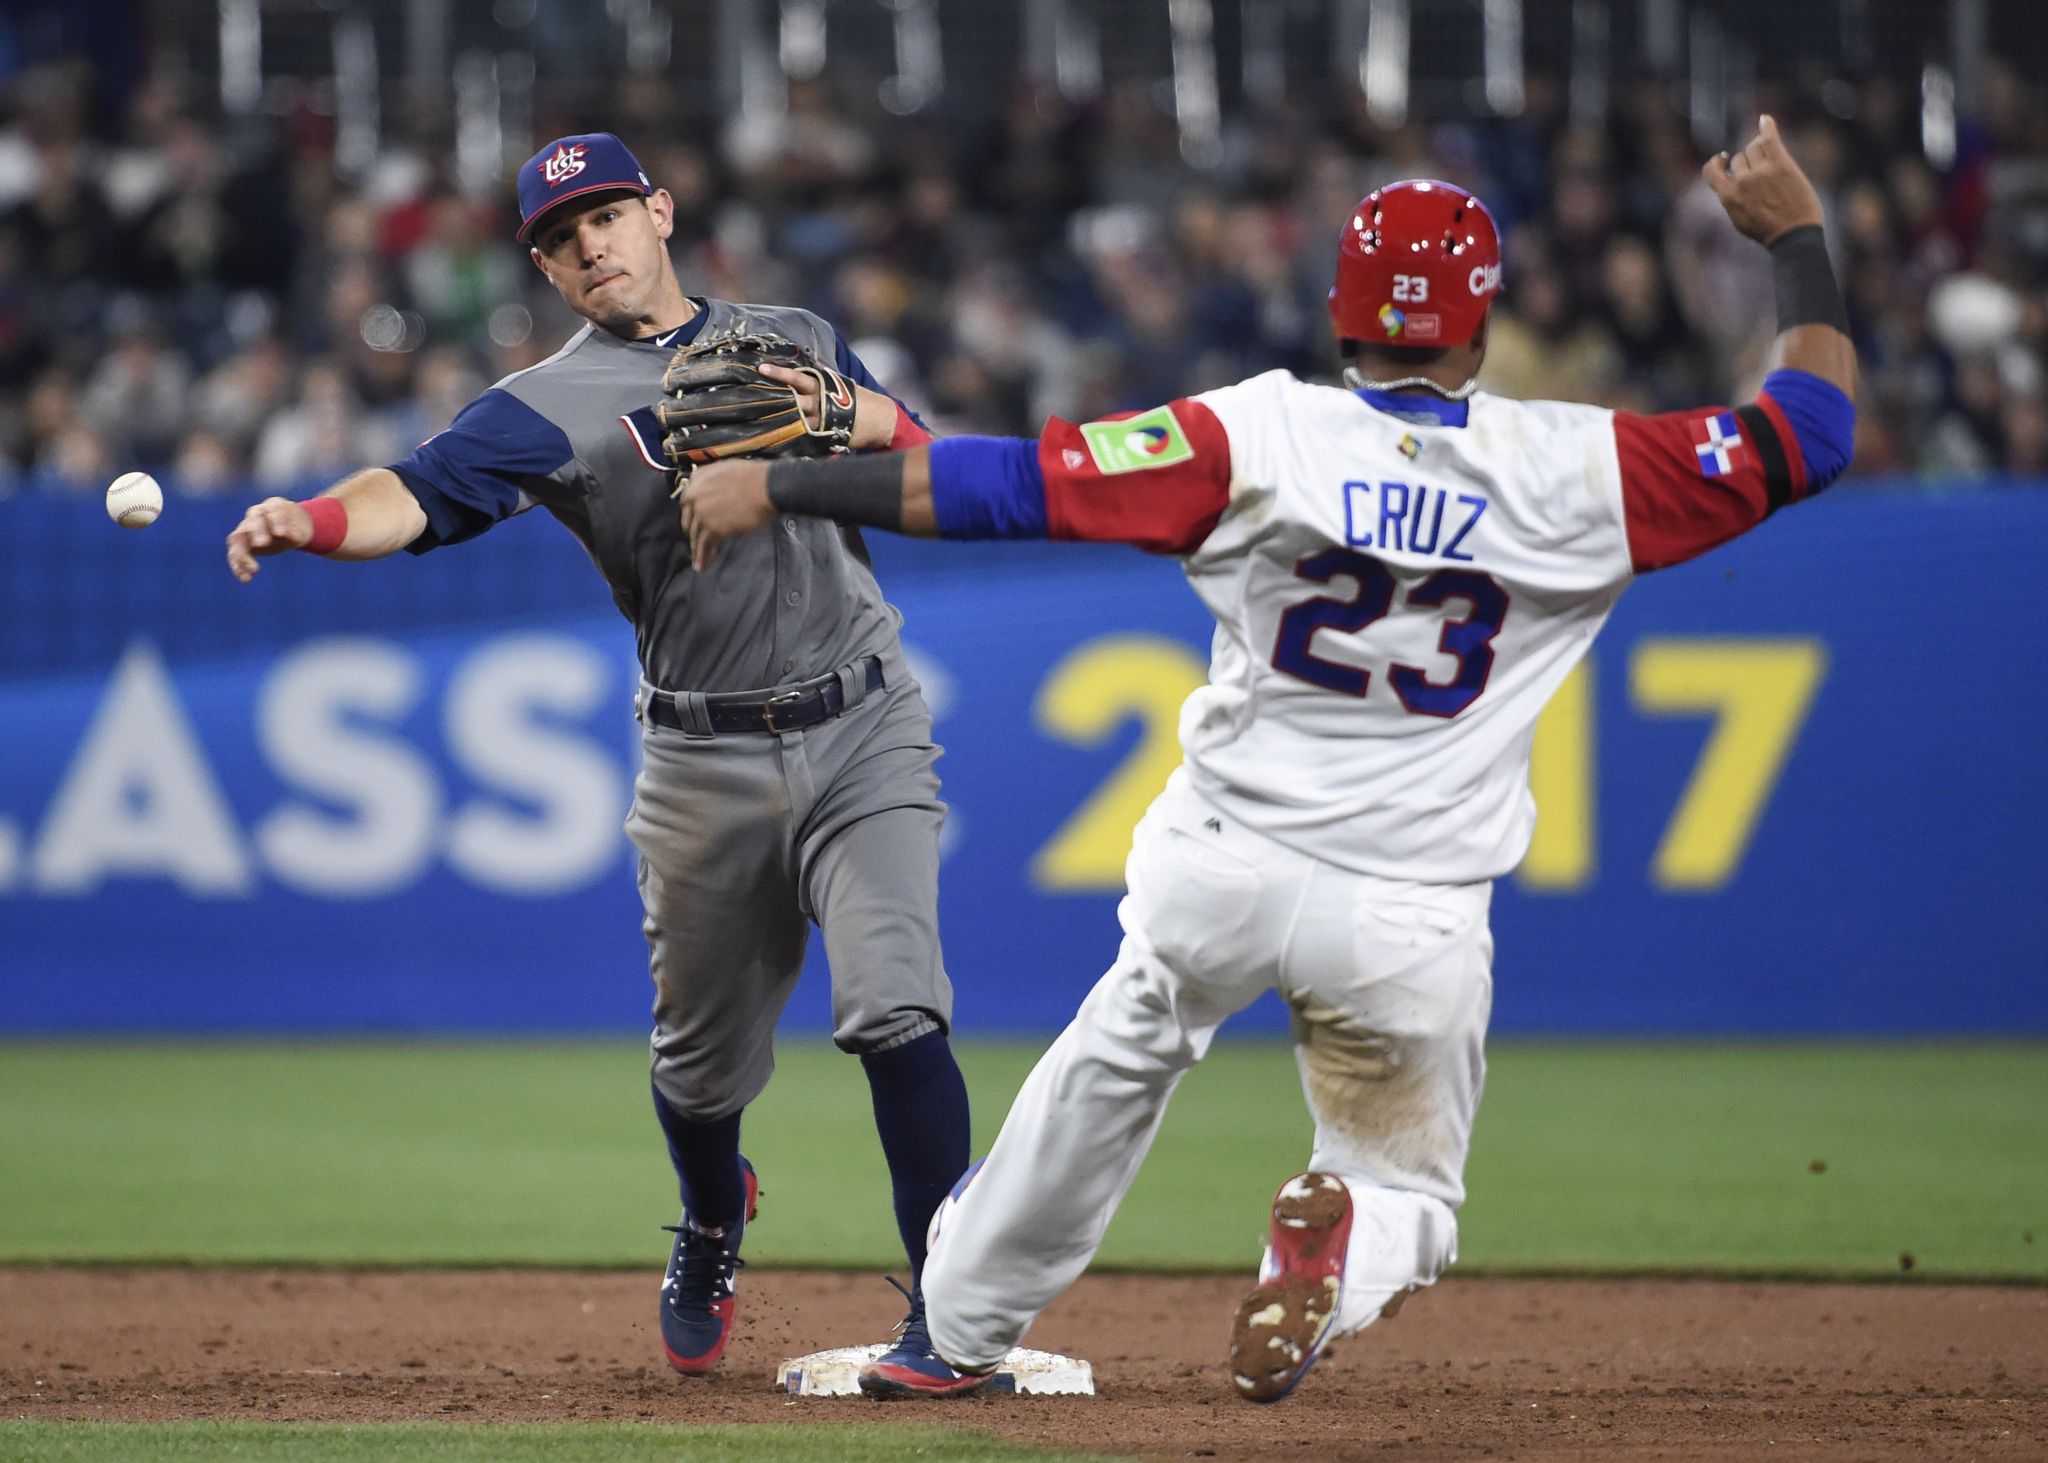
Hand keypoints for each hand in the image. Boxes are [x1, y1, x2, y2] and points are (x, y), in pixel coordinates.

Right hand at [226, 497, 312, 582]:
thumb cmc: (296, 524)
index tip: (282, 533)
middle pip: (252, 523)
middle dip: (257, 533)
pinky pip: (235, 555)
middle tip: (262, 544)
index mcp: (272, 506)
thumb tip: (292, 536)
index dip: (277, 522)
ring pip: (237, 540)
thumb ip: (294, 531)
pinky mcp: (242, 545)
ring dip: (242, 555)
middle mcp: (255, 516)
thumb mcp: (301, 526)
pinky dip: (238, 566)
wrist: (291, 527)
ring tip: (253, 570)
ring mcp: (245, 529)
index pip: (273, 512)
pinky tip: (245, 578)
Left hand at [679, 460, 775, 570]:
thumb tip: (711, 490)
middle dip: (693, 533)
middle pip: (689, 522)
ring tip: (699, 561)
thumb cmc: (753, 476)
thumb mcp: (725, 467)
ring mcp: (703, 515)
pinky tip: (703, 565)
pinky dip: (703, 558)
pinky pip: (705, 547)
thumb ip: (711, 478)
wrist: (766, 487)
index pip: (687, 503)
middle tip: (697, 543)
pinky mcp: (714, 529)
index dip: (692, 514)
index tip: (696, 522)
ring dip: (697, 550)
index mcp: (696, 482)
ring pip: (696, 537)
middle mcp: (694, 498)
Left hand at [756, 361, 898, 450]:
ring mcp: (822, 424)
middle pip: (791, 402)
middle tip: (749, 397)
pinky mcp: (825, 440)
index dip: (780, 373)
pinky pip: (804, 441)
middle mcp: (820, 405)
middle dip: (772, 400)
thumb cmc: (857, 399)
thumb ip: (818, 380)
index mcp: (823, 388)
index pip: (798, 378)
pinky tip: (772, 444)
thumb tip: (796, 374)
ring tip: (753, 423)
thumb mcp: (839, 384)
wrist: (880, 420)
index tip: (762, 369)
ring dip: (776, 422)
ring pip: (794, 423)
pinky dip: (789, 442)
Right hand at [1703, 115, 1825, 245]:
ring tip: (1771, 160)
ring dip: (1760, 150)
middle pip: (1739, 158)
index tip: (1723, 159)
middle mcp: (1742, 181)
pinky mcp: (1781, 165)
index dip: (1717, 162)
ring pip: (1754, 147)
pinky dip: (1767, 126)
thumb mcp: (1738, 220)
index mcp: (1728, 196)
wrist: (1793, 236)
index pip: (1711, 170)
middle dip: (1748, 162)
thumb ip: (1731, 199)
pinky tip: (1765, 119)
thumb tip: (1728, 182)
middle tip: (1764, 175)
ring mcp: (1761, 172)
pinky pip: (1770, 138)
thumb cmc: (1768, 232)